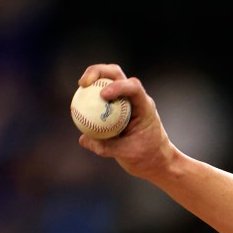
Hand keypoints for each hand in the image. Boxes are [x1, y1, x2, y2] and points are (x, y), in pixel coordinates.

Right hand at [76, 64, 175, 180]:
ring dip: (92, 80)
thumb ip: (106, 147)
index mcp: (144, 107)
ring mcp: (125, 101)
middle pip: (116, 74)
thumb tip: (83, 139)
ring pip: (107, 81)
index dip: (118, 86)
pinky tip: (77, 106)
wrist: (155, 160)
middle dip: (98, 71)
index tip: (102, 95)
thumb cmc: (147, 156)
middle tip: (83, 83)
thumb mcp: (127, 155)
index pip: (133, 87)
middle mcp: (135, 99)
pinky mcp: (115, 108)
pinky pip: (99, 98)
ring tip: (80, 87)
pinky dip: (88, 98)